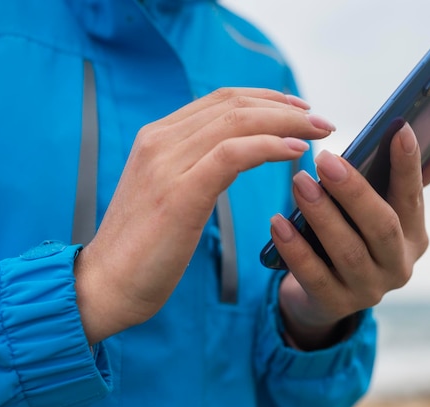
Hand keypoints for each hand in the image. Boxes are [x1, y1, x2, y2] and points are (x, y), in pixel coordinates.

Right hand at [74, 88, 334, 343]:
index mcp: (158, 137)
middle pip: (234, 105)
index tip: (301, 109)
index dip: (267, 98)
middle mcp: (159, 141)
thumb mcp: (169, 192)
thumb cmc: (144, 246)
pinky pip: (232, 155)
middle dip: (286, 107)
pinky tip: (296, 151)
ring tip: (320, 132)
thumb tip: (238, 153)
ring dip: (287, 122)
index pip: (221, 100)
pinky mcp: (178, 193)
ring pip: (237, 122)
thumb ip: (195, 165)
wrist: (106, 285)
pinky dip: (269, 147)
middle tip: (323, 120)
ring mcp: (166, 164)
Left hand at [271, 124, 429, 349]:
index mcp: (414, 237)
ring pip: (347, 251)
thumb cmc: (355, 239)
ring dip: (322, 214)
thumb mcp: (382, 214)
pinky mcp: (335, 305)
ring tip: (298, 182)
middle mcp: (398, 266)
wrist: (326, 296)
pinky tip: (278, 223)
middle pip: (381, 226)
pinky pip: (313, 276)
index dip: (408, 165)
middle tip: (325, 160)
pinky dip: (295, 249)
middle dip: (354, 191)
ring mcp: (368, 290)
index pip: (413, 197)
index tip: (399, 130)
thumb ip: (407, 182)